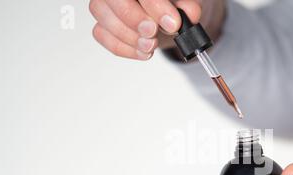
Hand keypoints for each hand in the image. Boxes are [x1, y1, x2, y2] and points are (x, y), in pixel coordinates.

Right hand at [89, 0, 224, 60]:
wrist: (168, 17)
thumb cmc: (172, 5)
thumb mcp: (185, 3)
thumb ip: (188, 6)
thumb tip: (190, 14)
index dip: (155, 6)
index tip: (172, 24)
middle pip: (114, 0)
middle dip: (136, 21)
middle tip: (154, 34)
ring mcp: (105, 4)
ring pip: (105, 19)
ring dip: (131, 38)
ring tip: (152, 45)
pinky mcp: (102, 24)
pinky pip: (102, 35)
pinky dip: (125, 48)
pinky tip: (143, 51)